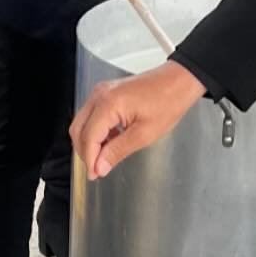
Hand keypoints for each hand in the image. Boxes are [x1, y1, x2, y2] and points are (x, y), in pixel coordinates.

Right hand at [70, 61, 205, 178]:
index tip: (94, 175)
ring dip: (90, 142)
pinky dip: (96, 131)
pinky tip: (110, 141)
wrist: (178, 81)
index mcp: (108, 104)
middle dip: (85, 151)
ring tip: (105, 156)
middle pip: (78, 129)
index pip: (88, 138)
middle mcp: (99, 95)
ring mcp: (101, 92)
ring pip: (82, 123)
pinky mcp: (106, 92)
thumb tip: (99, 167)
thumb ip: (117, 151)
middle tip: (98, 169)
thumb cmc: (167, 103)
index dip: (89, 160)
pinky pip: (92, 115)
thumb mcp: (144, 134)